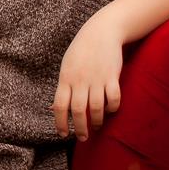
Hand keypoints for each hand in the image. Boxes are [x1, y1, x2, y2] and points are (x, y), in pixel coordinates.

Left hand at [52, 12, 126, 141]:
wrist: (100, 32)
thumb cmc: (81, 51)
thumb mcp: (66, 67)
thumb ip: (63, 87)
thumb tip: (55, 108)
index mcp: (65, 79)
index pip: (59, 106)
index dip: (60, 122)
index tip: (63, 134)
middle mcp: (80, 81)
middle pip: (78, 110)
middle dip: (80, 127)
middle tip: (83, 137)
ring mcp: (97, 79)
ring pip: (96, 107)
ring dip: (97, 121)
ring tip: (96, 127)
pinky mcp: (112, 76)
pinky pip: (113, 98)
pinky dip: (112, 108)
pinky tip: (110, 111)